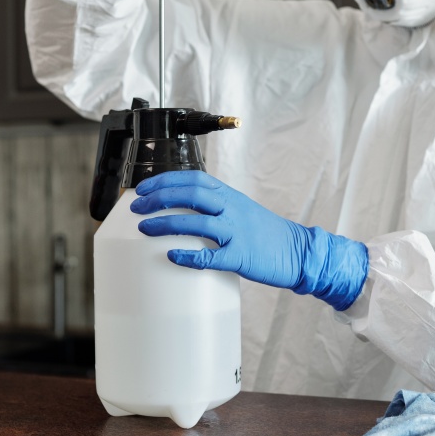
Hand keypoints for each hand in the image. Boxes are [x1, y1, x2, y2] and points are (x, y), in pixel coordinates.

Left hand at [131, 171, 368, 310]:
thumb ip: (214, 203)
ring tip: (145, 228)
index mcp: (229, 195)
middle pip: (191, 195)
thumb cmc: (265, 232)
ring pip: (197, 222)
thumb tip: (179, 205)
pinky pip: (211, 255)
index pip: (192, 178)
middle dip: (159, 198)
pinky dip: (189, 255)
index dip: (164, 181)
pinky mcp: (241, 257)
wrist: (298, 251)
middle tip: (137, 208)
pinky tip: (172, 256)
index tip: (142, 189)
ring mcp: (237, 232)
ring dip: (167, 224)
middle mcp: (232, 209)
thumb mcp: (240, 208)